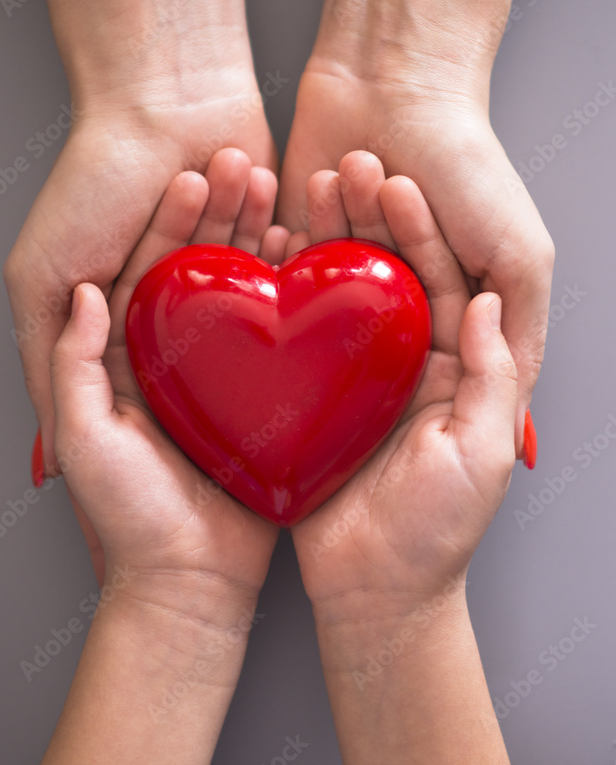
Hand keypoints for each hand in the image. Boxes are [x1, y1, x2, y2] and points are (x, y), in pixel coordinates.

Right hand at [5, 76, 276, 484]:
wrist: (162, 94)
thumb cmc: (94, 177)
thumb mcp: (42, 277)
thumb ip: (48, 358)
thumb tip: (45, 460)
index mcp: (114, 320)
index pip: (143, 396)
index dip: (163, 434)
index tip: (183, 480)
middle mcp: (164, 303)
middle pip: (201, 360)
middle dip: (220, 367)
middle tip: (244, 398)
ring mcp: (214, 273)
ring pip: (242, 316)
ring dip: (251, 296)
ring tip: (257, 273)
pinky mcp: (255, 243)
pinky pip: (277, 275)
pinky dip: (282, 267)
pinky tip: (287, 251)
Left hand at [48, 149, 288, 595]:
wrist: (192, 584)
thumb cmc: (133, 518)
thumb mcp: (89, 439)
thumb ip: (74, 365)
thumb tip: (85, 294)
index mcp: (128, 360)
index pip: (145, 273)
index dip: (169, 223)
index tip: (190, 175)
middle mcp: (178, 358)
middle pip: (197, 270)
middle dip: (218, 215)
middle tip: (240, 164)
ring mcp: (225, 374)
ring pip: (241, 290)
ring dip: (256, 236)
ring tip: (277, 186)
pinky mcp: (264, 396)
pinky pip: (279, 332)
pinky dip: (292, 289)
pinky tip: (307, 245)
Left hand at [278, 52, 553, 455]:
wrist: (397, 79)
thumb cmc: (466, 159)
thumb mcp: (520, 254)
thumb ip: (520, 333)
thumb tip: (516, 418)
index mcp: (449, 310)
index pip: (429, 369)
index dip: (416, 366)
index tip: (401, 356)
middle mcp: (396, 298)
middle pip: (370, 337)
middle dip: (367, 293)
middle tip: (373, 240)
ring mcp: (346, 273)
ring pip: (326, 301)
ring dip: (335, 245)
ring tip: (355, 175)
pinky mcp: (301, 246)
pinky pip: (285, 274)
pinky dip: (290, 250)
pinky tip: (303, 208)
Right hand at [289, 151, 517, 614]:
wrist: (372, 598)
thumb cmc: (433, 536)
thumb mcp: (475, 454)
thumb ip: (492, 378)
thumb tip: (490, 304)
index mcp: (453, 372)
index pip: (444, 284)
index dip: (422, 231)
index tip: (398, 182)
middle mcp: (406, 365)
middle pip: (390, 275)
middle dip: (372, 219)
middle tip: (348, 166)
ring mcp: (355, 377)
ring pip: (343, 292)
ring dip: (329, 237)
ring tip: (308, 183)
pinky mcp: (310, 396)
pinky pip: (300, 332)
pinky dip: (288, 288)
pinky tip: (271, 243)